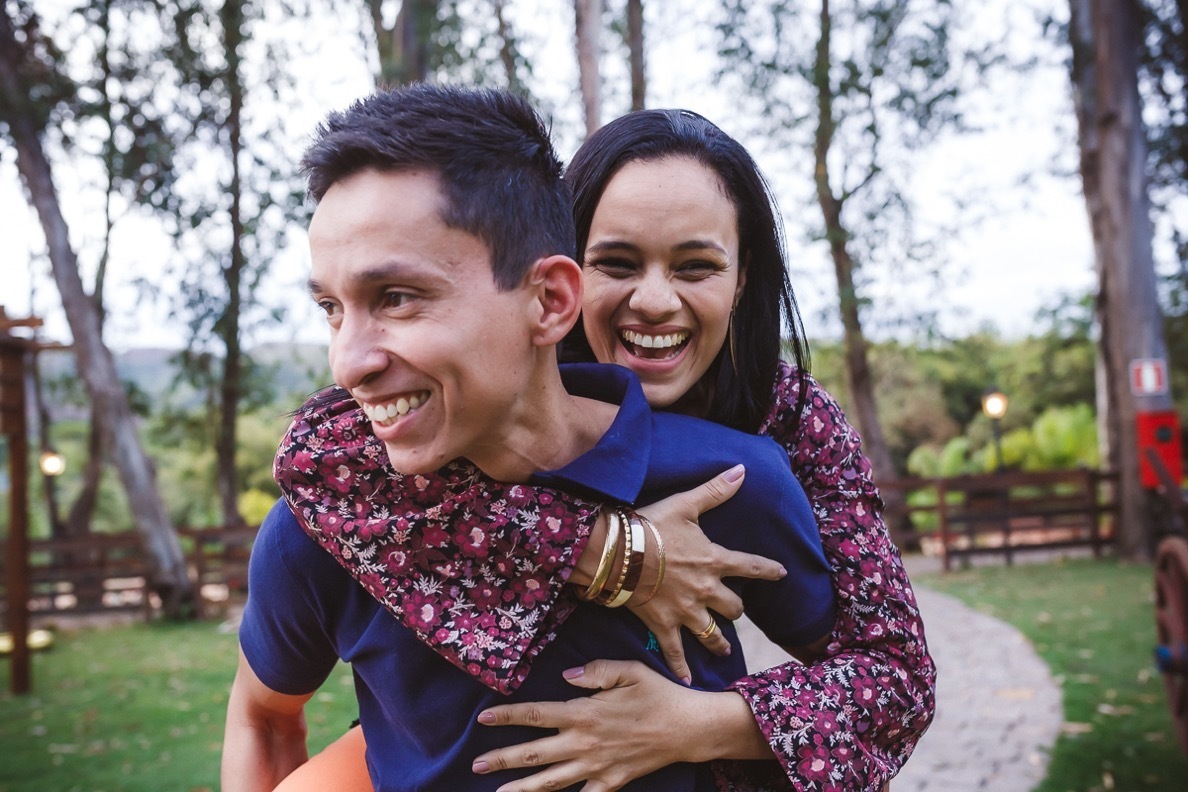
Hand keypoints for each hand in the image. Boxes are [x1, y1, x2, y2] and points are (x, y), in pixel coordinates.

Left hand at [471, 660, 719, 790]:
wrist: (689, 728)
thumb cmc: (658, 694)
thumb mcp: (628, 670)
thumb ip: (594, 671)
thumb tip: (567, 676)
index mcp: (584, 712)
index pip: (537, 714)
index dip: (508, 716)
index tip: (483, 719)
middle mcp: (584, 742)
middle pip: (535, 753)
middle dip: (503, 759)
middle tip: (476, 765)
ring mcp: (597, 766)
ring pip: (551, 781)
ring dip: (522, 788)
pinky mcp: (612, 782)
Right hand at [630, 465, 785, 682]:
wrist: (620, 553)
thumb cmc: (652, 525)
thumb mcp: (686, 504)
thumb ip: (716, 490)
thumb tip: (742, 470)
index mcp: (715, 560)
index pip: (751, 566)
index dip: (768, 570)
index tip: (781, 574)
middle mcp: (706, 590)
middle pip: (733, 608)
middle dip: (736, 611)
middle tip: (735, 612)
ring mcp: (686, 611)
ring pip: (712, 634)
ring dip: (720, 643)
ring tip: (725, 649)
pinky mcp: (664, 625)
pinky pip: (676, 653)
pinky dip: (681, 667)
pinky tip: (687, 680)